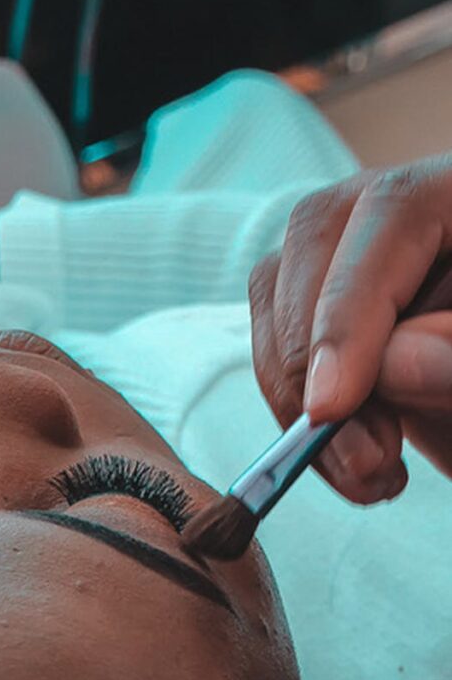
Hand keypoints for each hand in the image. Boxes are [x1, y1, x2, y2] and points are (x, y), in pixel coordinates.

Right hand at [248, 154, 451, 504]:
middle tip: (361, 460)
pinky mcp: (325, 304)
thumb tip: (395, 362)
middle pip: (314, 241)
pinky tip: (351, 461)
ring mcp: (355, 249)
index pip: (392, 213)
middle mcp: (402, 206)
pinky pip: (276, 343)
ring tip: (368, 473)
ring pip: (277, 295)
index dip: (349, 310)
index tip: (331, 405)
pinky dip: (296, 413)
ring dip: (297, 399)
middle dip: (314, 361)